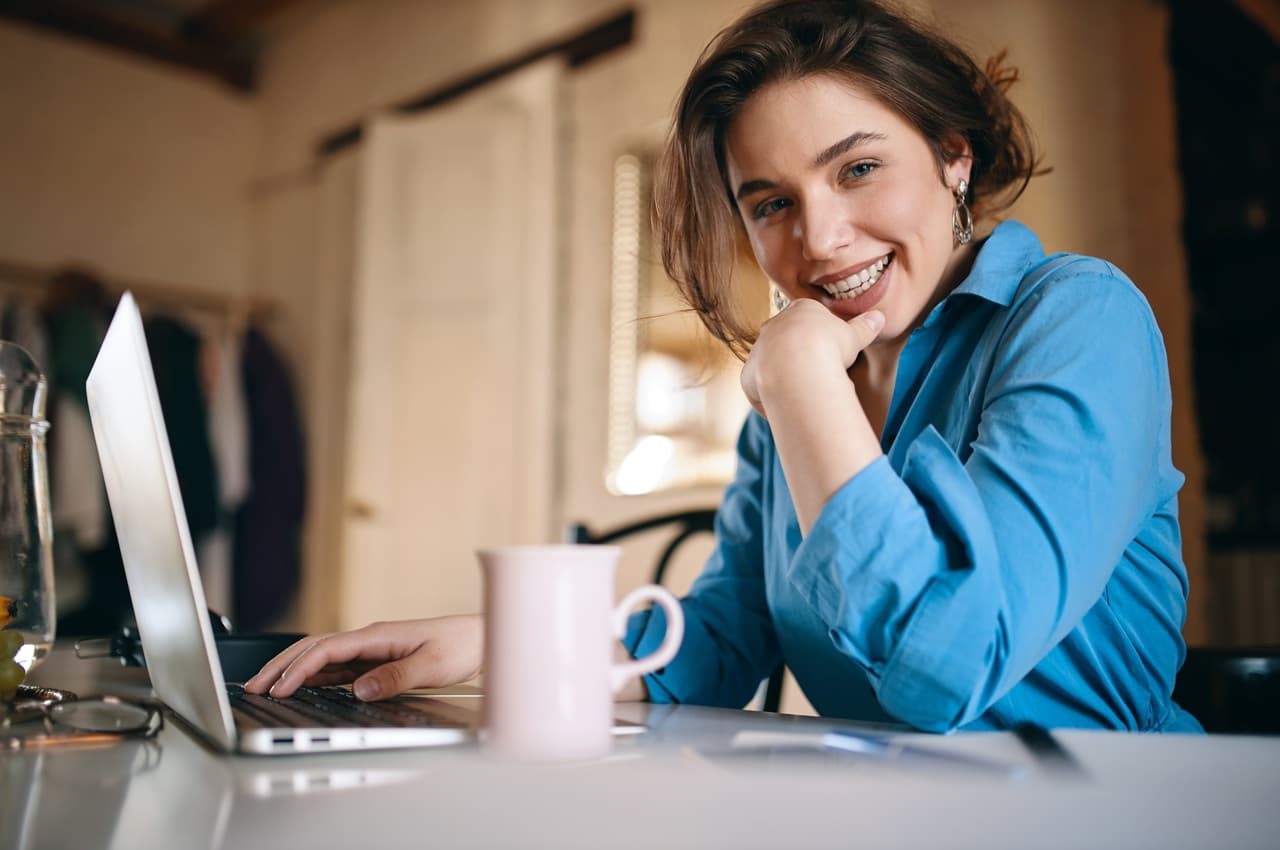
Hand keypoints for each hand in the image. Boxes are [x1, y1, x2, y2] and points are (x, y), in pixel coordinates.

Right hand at [244, 615, 482, 700]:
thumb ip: (396, 678)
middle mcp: (370, 639)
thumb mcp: (432, 666)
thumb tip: (359, 690)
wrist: (483, 637)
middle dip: (281, 666)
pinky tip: (303, 688)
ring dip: (293, 671)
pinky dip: (314, 677)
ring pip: (322, 658)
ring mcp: (372, 649)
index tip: (279, 689)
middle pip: (314, 649)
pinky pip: (338, 668)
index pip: (326, 650)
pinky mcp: (378, 660)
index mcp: (377, 635)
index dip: (298, 669)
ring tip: (267, 688)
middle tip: (253, 687)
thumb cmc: (462, 645)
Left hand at [740, 300, 883, 416]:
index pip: (810, 322)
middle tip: (822, 376)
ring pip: (773, 366)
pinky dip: (775, 402)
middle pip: (789, 343)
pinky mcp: (749, 376)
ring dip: (789, 380)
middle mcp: (773, 327)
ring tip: (809, 396)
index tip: (835, 354)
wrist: (797, 365)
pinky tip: (791, 411)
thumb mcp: (854, 335)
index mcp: (800, 311)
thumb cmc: (828, 346)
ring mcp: (758, 351)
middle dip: (804, 358)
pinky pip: (760, 391)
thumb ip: (864, 326)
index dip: (824, 339)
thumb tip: (878, 317)